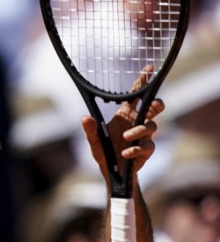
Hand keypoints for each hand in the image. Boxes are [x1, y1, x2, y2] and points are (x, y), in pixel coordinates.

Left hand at [83, 68, 163, 182]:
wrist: (111, 173)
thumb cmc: (103, 152)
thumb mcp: (93, 140)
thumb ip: (90, 129)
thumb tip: (85, 117)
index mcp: (125, 115)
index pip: (135, 95)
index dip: (142, 82)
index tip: (148, 68)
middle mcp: (137, 122)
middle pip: (154, 108)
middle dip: (157, 104)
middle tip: (154, 105)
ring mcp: (143, 136)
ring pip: (151, 127)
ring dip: (138, 131)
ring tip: (125, 138)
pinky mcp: (146, 150)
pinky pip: (146, 146)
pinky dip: (135, 150)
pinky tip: (126, 153)